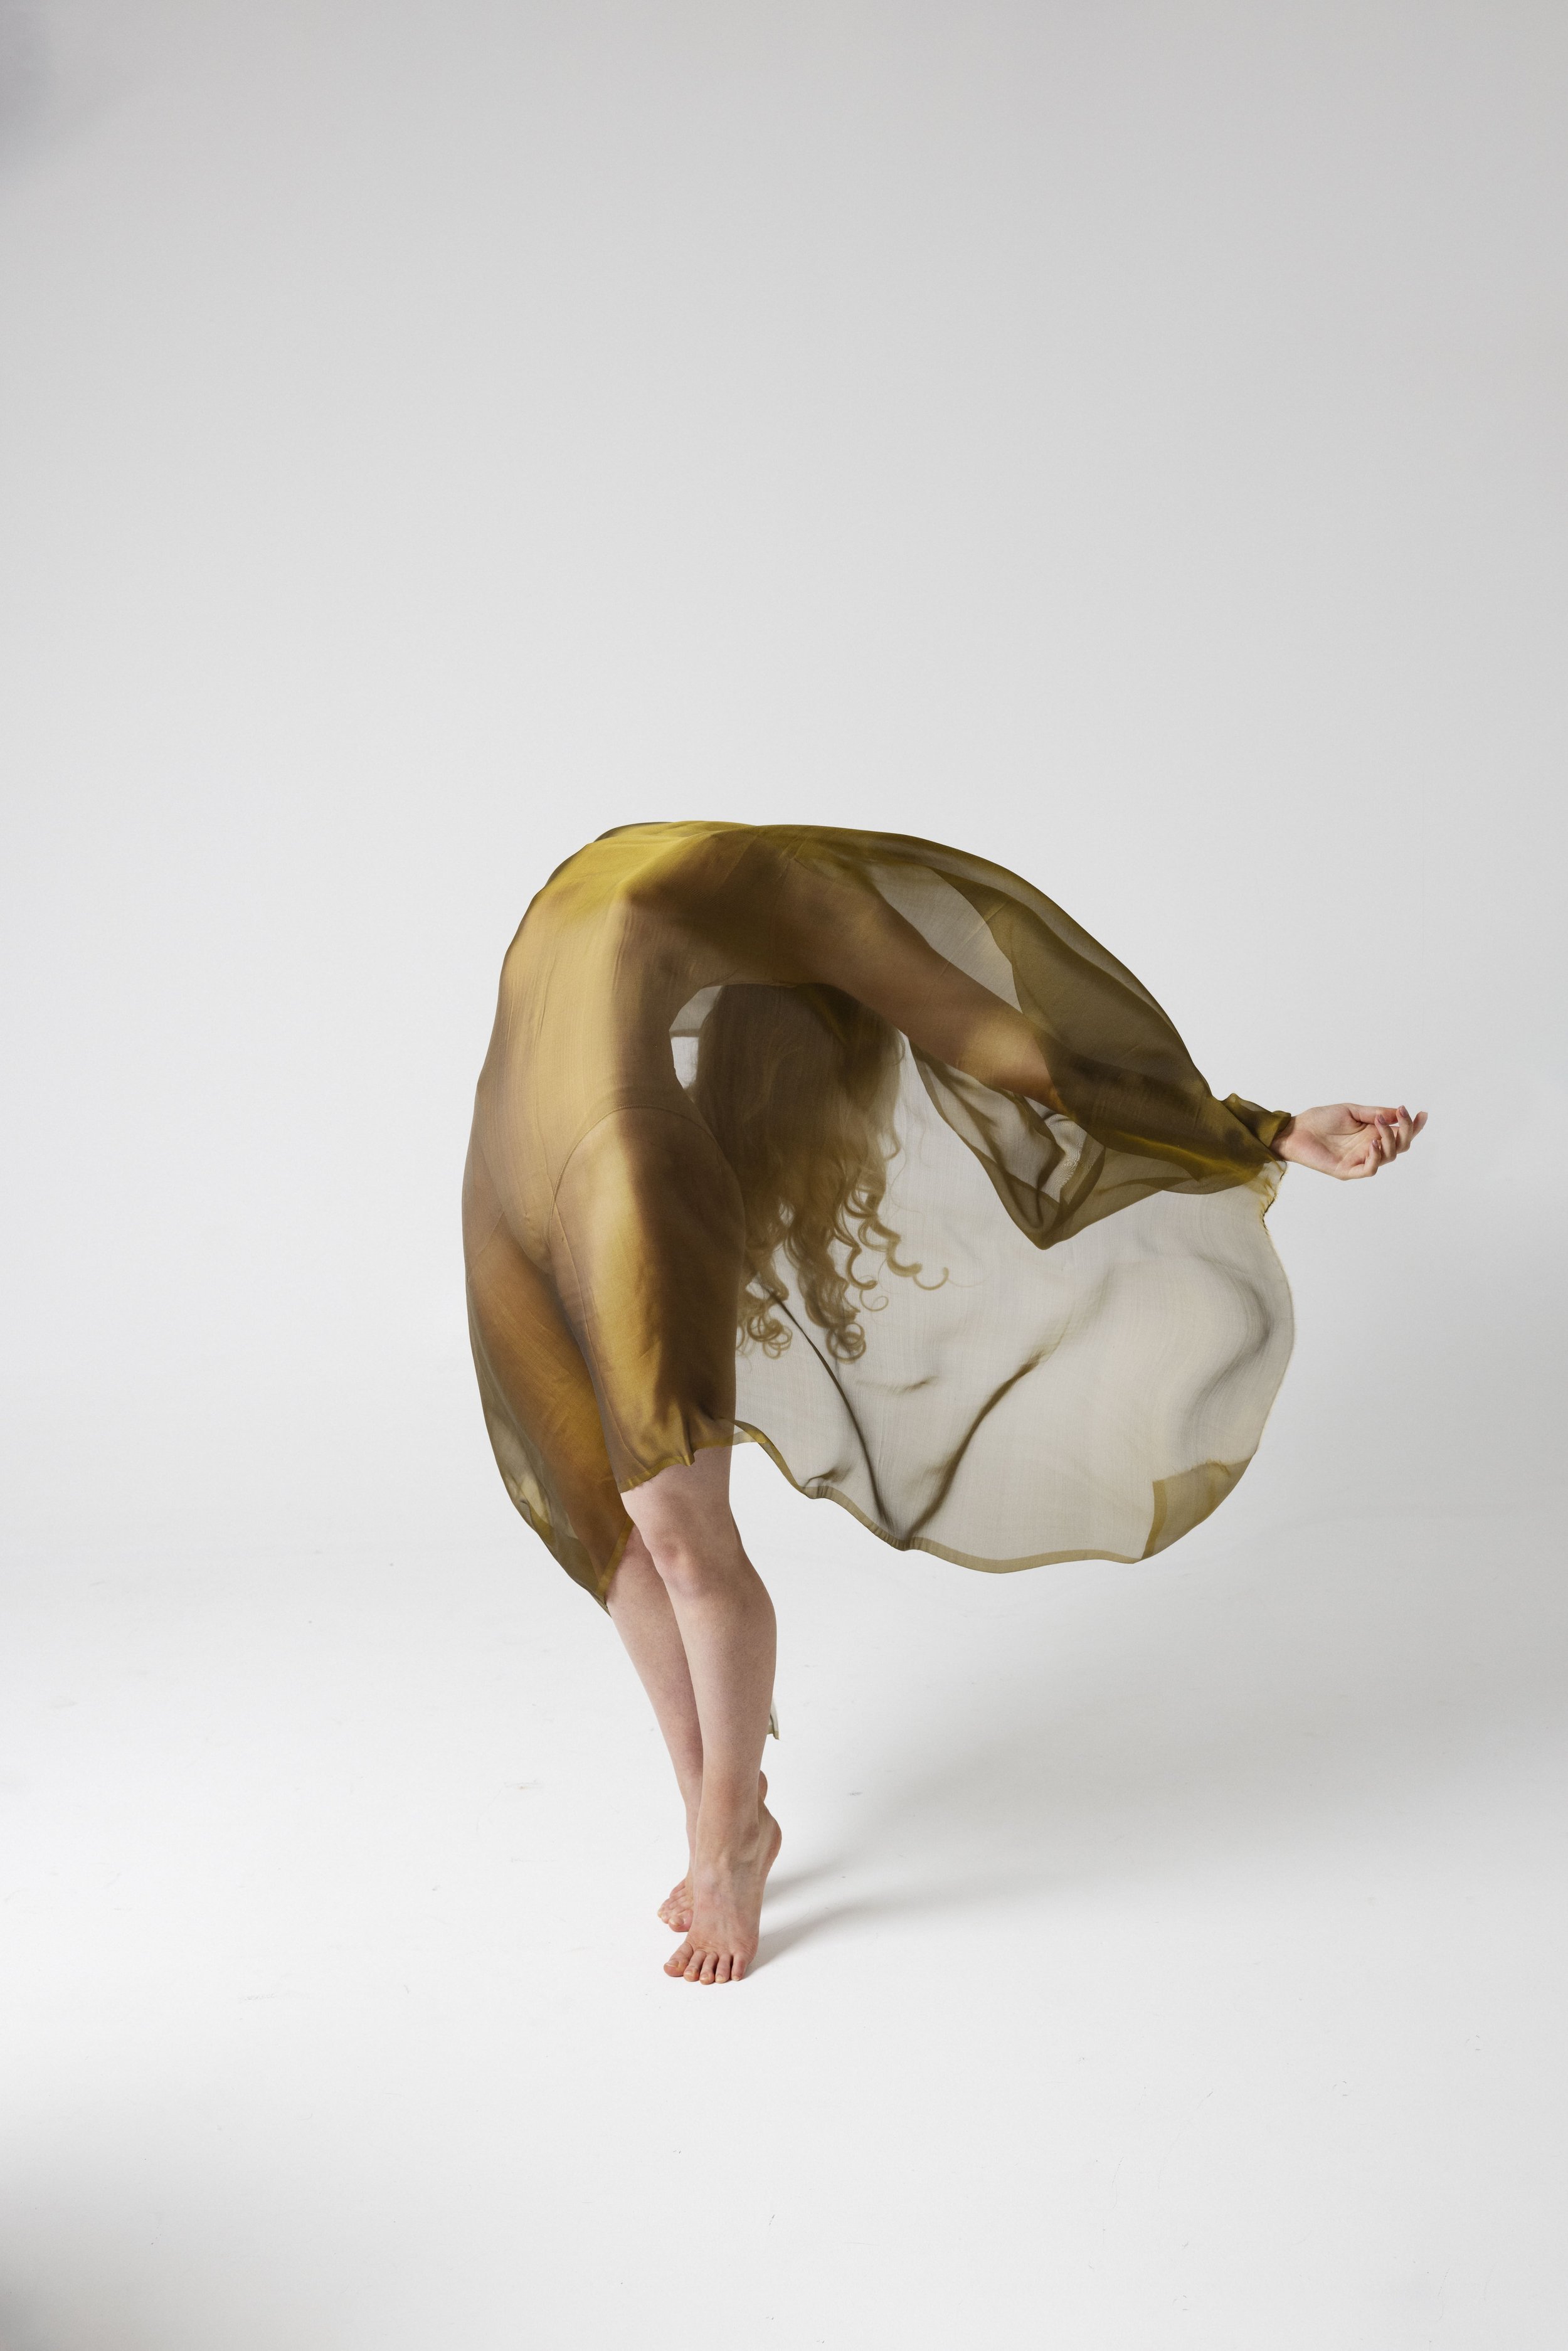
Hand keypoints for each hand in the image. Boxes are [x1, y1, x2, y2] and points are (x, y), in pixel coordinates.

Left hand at [1272, 1102, 1426, 1179]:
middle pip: (1400, 1146)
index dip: (1414, 1126)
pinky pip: (1369, 1169)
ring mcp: (1359, 1160)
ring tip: (1379, 1124)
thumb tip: (1398, 1112)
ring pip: (1388, 1157)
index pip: (1400, 1133)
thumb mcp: (1351, 1111)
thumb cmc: (1320, 1120)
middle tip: (1401, 1115)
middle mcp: (1369, 1148)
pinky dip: (1376, 1157)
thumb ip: (1375, 1112)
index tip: (1422, 1114)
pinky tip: (1373, 1143)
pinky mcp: (1347, 1170)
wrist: (1295, 1130)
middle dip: (1406, 1131)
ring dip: (1390, 1139)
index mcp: (1373, 1133)